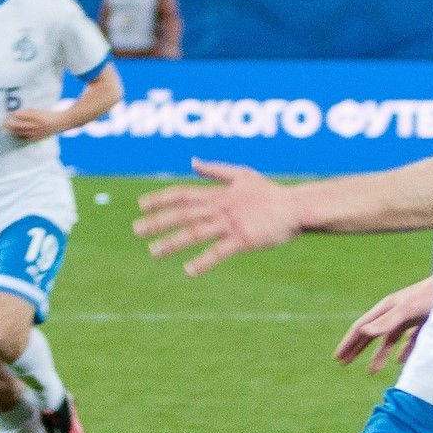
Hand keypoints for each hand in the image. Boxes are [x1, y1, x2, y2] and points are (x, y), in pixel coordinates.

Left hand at [3, 107, 62, 141]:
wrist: (58, 123)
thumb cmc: (46, 115)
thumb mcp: (36, 110)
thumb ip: (26, 112)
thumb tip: (14, 114)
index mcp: (34, 116)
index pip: (20, 115)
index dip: (12, 115)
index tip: (7, 114)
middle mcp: (34, 125)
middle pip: (17, 125)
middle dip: (8, 124)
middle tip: (2, 123)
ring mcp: (34, 133)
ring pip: (19, 133)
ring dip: (11, 130)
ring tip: (6, 128)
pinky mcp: (35, 138)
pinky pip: (23, 138)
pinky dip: (17, 136)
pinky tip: (14, 134)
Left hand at [132, 158, 301, 275]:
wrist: (296, 208)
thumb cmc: (270, 193)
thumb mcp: (242, 175)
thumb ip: (215, 170)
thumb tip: (193, 161)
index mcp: (218, 194)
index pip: (183, 193)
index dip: (161, 198)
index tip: (140, 205)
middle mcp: (220, 207)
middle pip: (183, 213)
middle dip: (157, 221)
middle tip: (135, 230)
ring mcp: (231, 223)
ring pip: (195, 232)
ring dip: (172, 242)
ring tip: (152, 252)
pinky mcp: (244, 239)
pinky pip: (220, 251)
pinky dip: (204, 261)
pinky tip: (188, 271)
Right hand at [334, 278, 432, 372]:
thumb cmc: (432, 296)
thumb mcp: (407, 309)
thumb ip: (386, 322)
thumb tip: (363, 332)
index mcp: (386, 308)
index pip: (362, 327)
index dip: (349, 343)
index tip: (338, 357)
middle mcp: (395, 313)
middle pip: (371, 333)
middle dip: (357, 349)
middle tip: (344, 363)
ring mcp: (409, 318)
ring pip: (389, 340)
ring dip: (379, 355)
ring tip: (371, 371)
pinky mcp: (424, 323)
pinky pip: (409, 341)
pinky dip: (403, 351)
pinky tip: (401, 361)